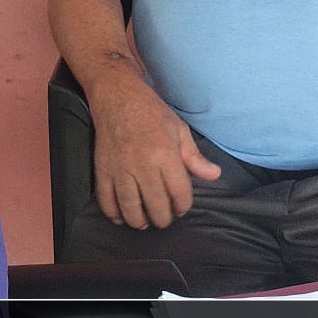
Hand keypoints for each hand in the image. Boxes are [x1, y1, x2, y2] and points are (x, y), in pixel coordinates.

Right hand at [90, 76, 221, 229]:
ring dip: (140, 221)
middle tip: (165, 217)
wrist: (117, 96)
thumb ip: (195, 157)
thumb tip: (214, 175)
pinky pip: (106, 200)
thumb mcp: (179, 129)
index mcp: (165, 154)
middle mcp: (143, 165)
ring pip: (130, 208)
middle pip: (156, 206)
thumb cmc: (150, 112)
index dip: (183, 206)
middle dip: (164, 218)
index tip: (181, 207)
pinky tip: (122, 217)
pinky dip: (113, 213)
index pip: (179, 193)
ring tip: (145, 222)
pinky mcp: (103, 169)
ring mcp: (120, 169)